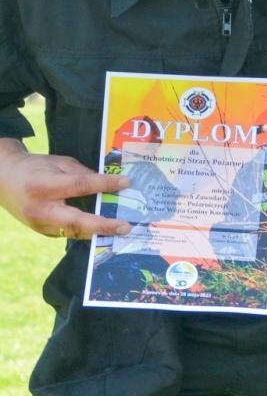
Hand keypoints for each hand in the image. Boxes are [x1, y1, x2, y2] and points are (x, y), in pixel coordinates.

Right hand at [0, 138, 130, 239]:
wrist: (3, 180)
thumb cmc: (34, 168)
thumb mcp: (58, 163)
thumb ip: (82, 173)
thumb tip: (108, 184)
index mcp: (43, 186)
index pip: (79, 186)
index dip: (104, 184)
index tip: (125, 182)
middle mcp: (40, 209)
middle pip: (76, 221)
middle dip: (103, 225)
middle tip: (125, 227)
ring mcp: (40, 224)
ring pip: (74, 232)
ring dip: (99, 232)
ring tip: (120, 230)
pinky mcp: (42, 232)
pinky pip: (69, 233)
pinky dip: (87, 232)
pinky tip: (104, 230)